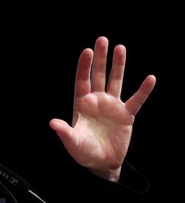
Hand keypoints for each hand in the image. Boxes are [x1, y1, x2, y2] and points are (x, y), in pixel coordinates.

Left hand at [49, 36, 155, 181]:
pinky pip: (136, 100)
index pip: (82, 81)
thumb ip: (65, 132)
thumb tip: (52, 123)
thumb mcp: (72, 142)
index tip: (86, 51)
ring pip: (116, 81)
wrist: (101, 163)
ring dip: (119, 65)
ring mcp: (112, 105)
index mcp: (81, 104)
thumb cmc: (83, 152)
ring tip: (120, 48)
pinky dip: (143, 90)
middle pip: (99, 75)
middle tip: (102, 39)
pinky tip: (150, 78)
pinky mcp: (126, 115)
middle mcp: (97, 100)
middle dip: (100, 58)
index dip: (84, 66)